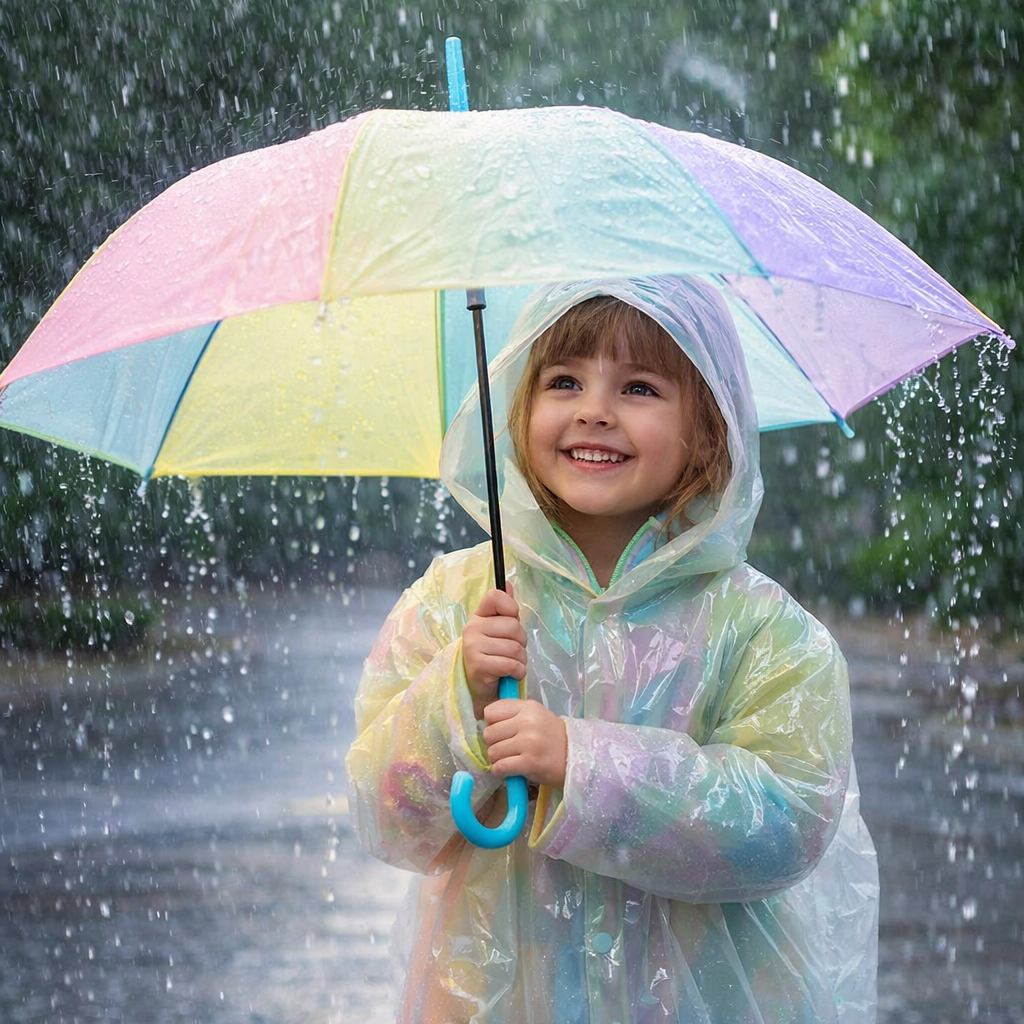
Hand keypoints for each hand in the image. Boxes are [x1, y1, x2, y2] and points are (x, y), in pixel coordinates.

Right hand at [461, 586, 526, 719]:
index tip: (511, 621)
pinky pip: (511, 664)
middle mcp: (472, 628)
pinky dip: (517, 672)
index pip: (495, 596)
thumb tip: (508, 584)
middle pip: (513, 627)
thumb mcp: (498, 631)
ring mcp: (473, 646)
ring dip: (521, 660)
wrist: (478, 688)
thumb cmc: (492, 656)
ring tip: (512, 664)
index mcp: (478, 615)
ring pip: (515, 648)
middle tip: (514, 652)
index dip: (510, 608)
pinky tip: (511, 674)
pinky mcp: (478, 665)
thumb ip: (505, 609)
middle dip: (521, 642)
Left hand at [483, 699, 566, 788]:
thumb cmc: (552, 737)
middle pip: (488, 733)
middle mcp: (528, 722)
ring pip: (492, 752)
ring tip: (509, 760)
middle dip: (493, 744)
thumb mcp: (536, 715)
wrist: (575, 757)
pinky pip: (500, 767)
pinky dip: (500, 772)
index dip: (491, 724)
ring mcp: (529, 742)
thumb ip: (513, 713)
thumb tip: (485, 721)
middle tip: (505, 749)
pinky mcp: (529, 762)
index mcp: (528, 707)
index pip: (491, 712)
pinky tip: (508, 771)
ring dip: (497, 759)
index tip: (500, 732)